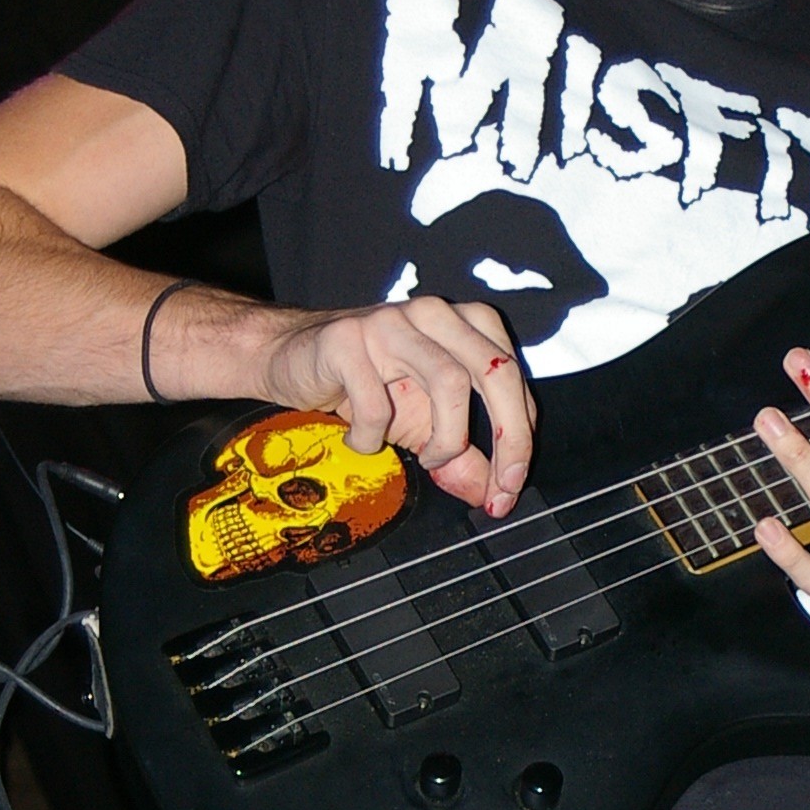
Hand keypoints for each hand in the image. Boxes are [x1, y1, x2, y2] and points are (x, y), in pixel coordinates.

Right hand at [262, 296, 537, 514]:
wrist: (288, 359)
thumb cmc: (362, 384)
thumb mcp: (421, 425)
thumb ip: (461, 457)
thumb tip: (493, 494)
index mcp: (464, 324)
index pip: (512, 376)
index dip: (520, 437)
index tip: (510, 485)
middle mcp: (434, 314)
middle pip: (495, 371)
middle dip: (508, 438)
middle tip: (499, 487)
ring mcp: (391, 321)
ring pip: (449, 381)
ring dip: (445, 438)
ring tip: (426, 458)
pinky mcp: (347, 339)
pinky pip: (377, 404)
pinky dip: (373, 438)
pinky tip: (361, 439)